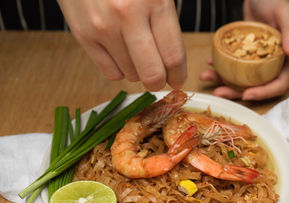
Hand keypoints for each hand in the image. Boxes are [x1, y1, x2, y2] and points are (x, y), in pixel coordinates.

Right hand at [57, 0, 186, 90]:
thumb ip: (166, 20)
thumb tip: (172, 60)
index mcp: (154, 1)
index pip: (173, 55)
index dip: (179, 75)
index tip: (178, 80)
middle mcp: (128, 16)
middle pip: (152, 74)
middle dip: (159, 82)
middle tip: (160, 79)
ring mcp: (103, 27)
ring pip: (131, 75)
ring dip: (138, 72)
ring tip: (136, 54)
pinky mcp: (83, 35)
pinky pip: (110, 72)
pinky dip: (120, 70)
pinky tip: (120, 54)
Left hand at [200, 0, 288, 99]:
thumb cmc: (275, 0)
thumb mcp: (285, 13)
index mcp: (285, 60)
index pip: (278, 84)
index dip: (263, 93)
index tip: (246, 95)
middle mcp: (270, 64)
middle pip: (255, 86)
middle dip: (236, 93)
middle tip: (219, 92)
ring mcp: (255, 61)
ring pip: (239, 79)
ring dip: (222, 81)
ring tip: (206, 76)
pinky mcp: (243, 55)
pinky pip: (231, 66)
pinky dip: (219, 67)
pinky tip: (209, 63)